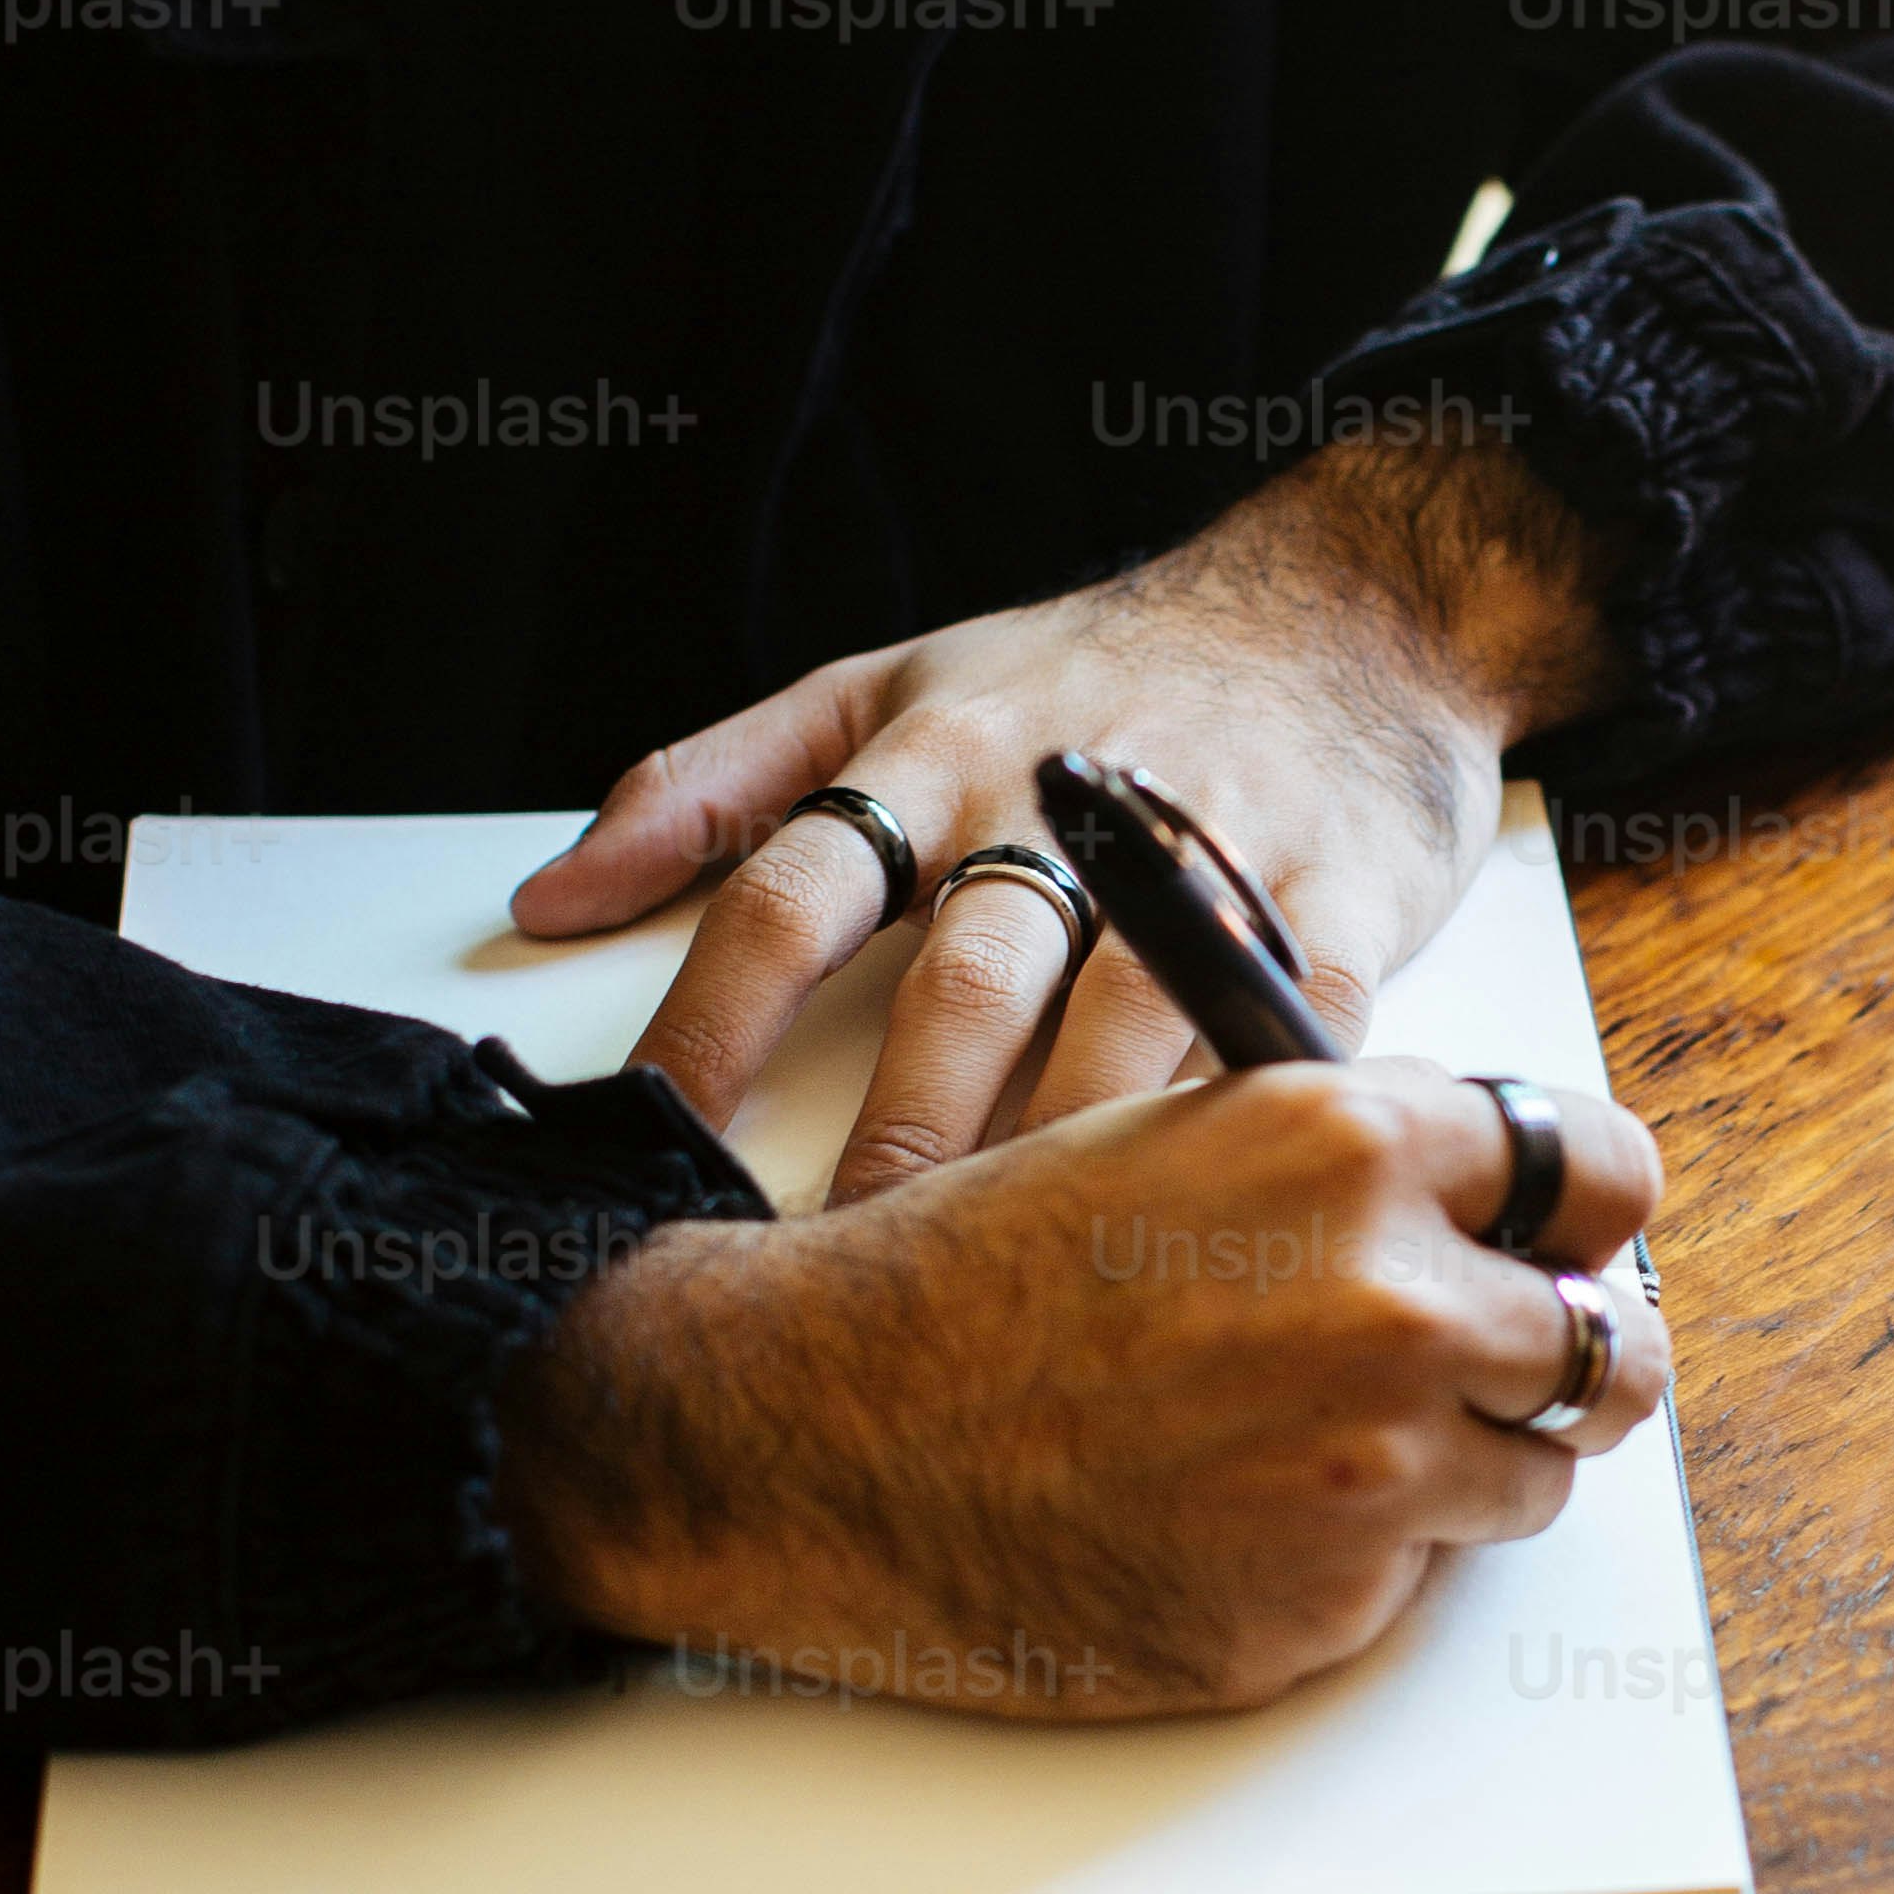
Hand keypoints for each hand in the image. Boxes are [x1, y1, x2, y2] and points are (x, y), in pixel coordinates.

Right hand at [494, 1055, 1669, 1714]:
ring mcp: (1367, 1470)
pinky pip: (1413, 1579)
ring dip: (1460, 1467)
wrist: (812, 1433)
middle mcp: (1390, 1302)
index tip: (1568, 1242)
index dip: (1585, 1214)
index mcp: (1352, 1145)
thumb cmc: (973, 1276)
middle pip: (1614, 1346)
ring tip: (1309, 1445)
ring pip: (1534, 1475)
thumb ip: (1352, 1157)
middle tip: (1488, 1371)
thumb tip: (1498, 1202)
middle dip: (1557, 1358)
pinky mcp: (1326, 1605)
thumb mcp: (1176, 1133)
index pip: (1606, 1168)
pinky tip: (1227, 1519)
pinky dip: (1352, 1560)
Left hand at [507, 437, 1625, 1200]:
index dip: (712, 1023)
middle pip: (962, 981)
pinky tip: (1215, 1213)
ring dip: (1063, 1154)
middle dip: (900, 1134)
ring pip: (1123, 1020)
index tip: (654, 1144)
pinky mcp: (1344, 902)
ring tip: (1015, 1283)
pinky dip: (1254, 1116)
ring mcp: (1210, 854)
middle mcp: (1064, 804)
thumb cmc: (1094, 673)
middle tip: (847, 1265)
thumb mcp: (885, 683)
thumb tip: (548, 902)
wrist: (1345, 610)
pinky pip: (1292, 1028)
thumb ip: (714, 790)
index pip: (791, 892)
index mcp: (933, 753)